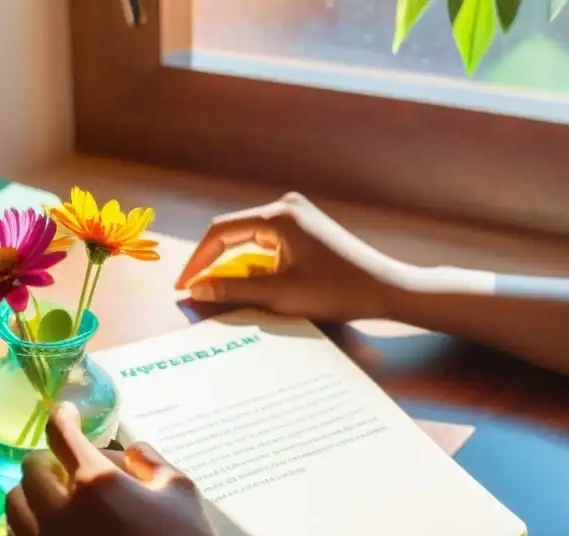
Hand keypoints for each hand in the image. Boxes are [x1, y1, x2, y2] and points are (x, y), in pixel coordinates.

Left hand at [0, 402, 227, 535]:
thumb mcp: (183, 493)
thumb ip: (155, 462)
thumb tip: (133, 449)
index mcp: (95, 480)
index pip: (63, 435)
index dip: (62, 417)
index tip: (65, 413)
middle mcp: (60, 511)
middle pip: (30, 473)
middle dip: (43, 462)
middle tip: (57, 466)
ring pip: (13, 511)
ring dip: (23, 497)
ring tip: (38, 500)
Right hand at [176, 192, 414, 321]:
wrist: (384, 289)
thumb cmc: (337, 291)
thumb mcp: (280, 294)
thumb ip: (233, 290)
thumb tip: (197, 289)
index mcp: (278, 215)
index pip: (221, 232)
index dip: (197, 260)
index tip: (183, 286)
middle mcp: (286, 207)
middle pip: (232, 232)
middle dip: (210, 262)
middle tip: (192, 289)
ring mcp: (297, 216)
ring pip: (248, 240)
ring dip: (231, 266)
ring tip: (214, 290)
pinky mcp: (304, 230)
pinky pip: (266, 245)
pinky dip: (252, 265)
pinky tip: (244, 285)